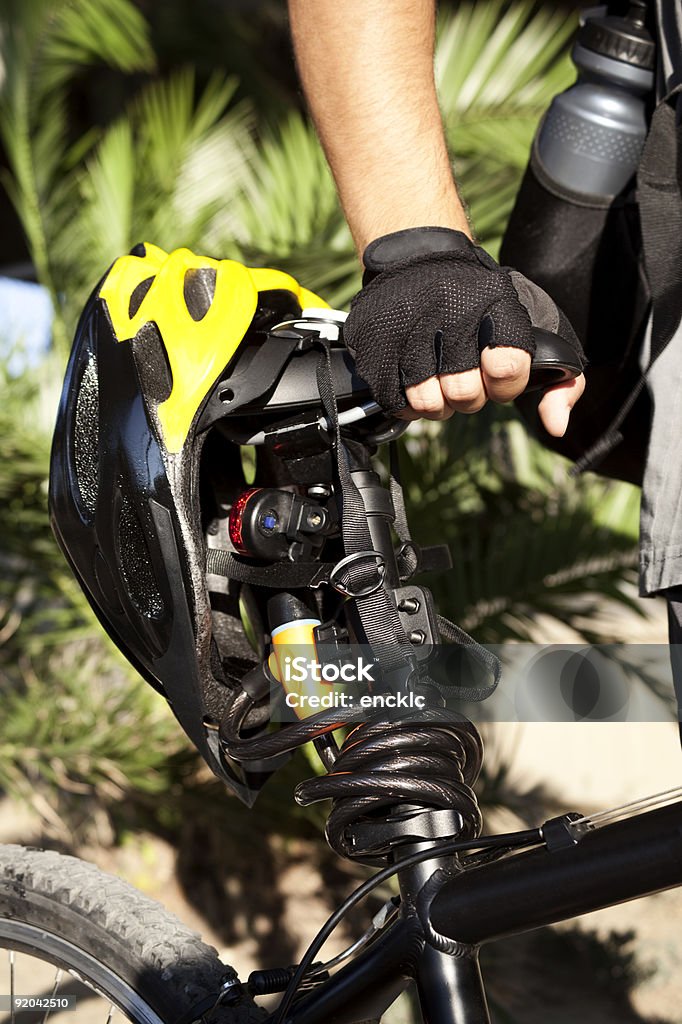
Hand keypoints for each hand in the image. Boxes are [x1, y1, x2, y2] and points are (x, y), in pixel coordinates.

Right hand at [344, 228, 585, 436]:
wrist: (421, 257)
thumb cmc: (485, 306)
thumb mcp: (536, 328)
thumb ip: (562, 382)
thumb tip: (556, 427)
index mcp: (497, 303)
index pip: (507, 367)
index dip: (505, 385)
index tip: (498, 375)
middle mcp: (450, 309)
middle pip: (464, 393)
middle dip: (469, 398)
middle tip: (465, 381)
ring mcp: (408, 324)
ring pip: (425, 402)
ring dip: (436, 403)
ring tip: (438, 383)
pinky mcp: (375, 338)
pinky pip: (392, 398)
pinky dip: (405, 403)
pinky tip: (413, 383)